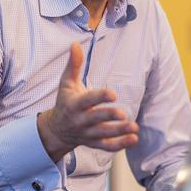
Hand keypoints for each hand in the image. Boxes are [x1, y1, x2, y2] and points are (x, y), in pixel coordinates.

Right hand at [37, 42, 138, 161]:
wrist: (57, 129)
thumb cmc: (65, 101)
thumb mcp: (66, 83)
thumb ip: (73, 64)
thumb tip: (75, 44)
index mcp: (74, 104)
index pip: (87, 100)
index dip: (99, 97)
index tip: (113, 94)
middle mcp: (80, 120)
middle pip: (95, 119)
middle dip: (108, 117)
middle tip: (123, 114)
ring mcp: (87, 133)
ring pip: (103, 134)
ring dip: (119, 132)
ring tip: (134, 127)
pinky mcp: (94, 143)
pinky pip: (107, 146)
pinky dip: (120, 144)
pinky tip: (134, 138)